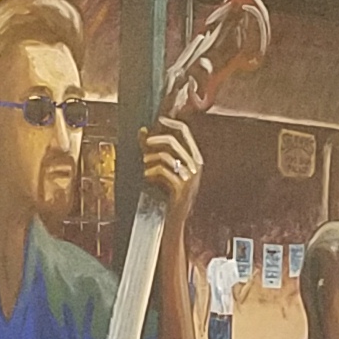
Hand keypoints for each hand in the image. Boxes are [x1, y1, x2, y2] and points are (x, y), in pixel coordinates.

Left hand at [142, 116, 202, 233]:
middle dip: (155, 140)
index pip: (185, 131)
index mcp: (195, 158)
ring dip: (150, 158)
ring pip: (166, 156)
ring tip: (143, 165)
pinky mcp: (181, 188)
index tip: (158, 120)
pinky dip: (150, 172)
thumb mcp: (166, 169)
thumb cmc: (169, 193)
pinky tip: (146, 177)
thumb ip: (155, 151)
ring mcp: (189, 177)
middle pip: (173, 141)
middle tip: (144, 143)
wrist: (176, 219)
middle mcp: (195, 165)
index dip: (170, 123)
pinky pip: (162, 171)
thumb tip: (142, 131)